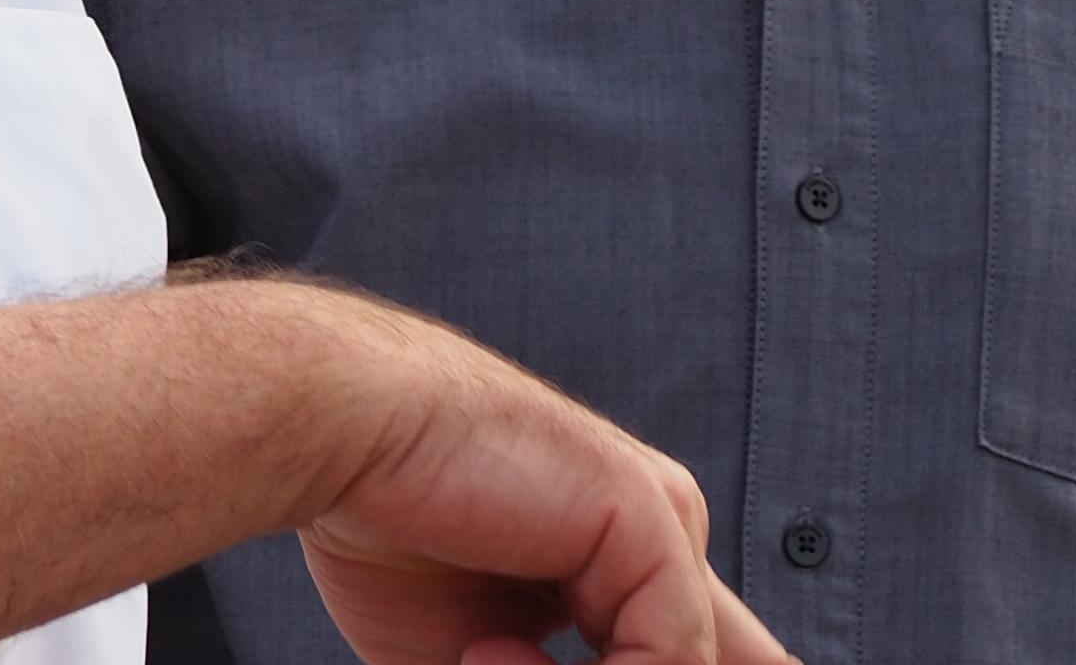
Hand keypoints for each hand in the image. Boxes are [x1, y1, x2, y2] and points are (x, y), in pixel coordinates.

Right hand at [290, 301, 791, 664]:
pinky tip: (486, 647)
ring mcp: (664, 520)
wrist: (341, 432)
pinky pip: (669, 653)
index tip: (542, 662)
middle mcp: (661, 538)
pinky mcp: (650, 513)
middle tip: (503, 656)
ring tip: (481, 659)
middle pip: (734, 657)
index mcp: (624, 568)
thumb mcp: (480, 655)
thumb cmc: (387, 531)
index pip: (691, 654)